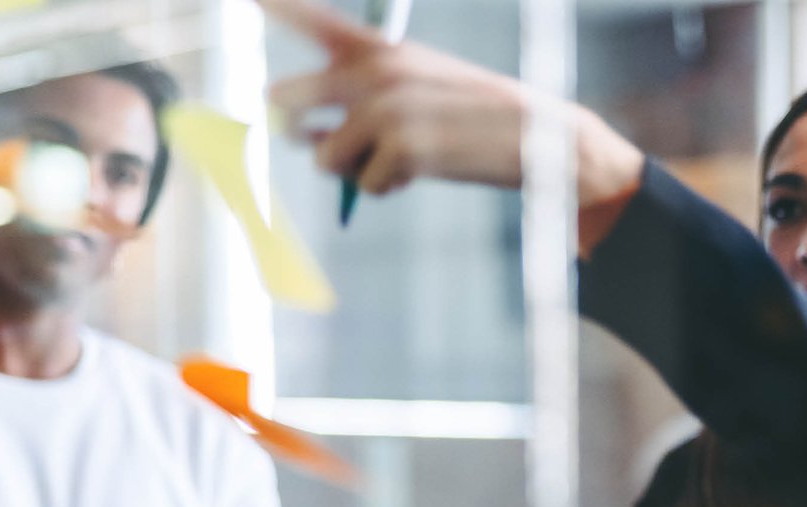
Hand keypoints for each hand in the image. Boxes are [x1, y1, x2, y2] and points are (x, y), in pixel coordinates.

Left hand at [260, 0, 642, 208]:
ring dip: (352, 169)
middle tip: (321, 140)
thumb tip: (290, 132)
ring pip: (322, 158)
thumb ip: (355, 95)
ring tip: (396, 159)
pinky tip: (417, 172)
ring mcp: (384, 110)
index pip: (310, 17)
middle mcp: (372, 71)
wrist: (532, 134)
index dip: (275, 2)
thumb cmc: (467, 113)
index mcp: (376, 47)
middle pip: (284, 100)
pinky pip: (362, 186)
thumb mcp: (413, 83)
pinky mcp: (400, 149)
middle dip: (296, 130)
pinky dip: (384, 188)